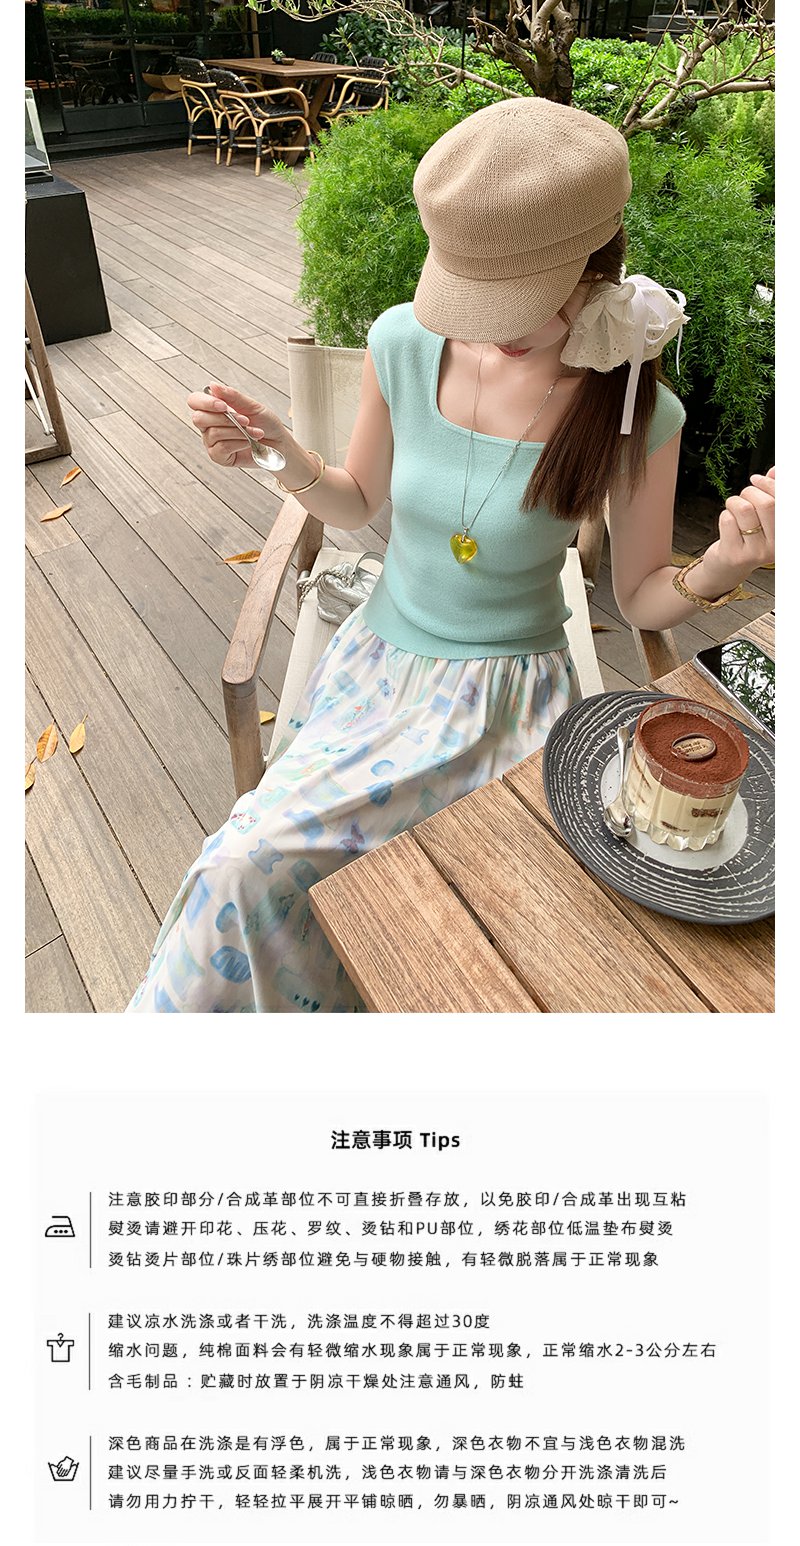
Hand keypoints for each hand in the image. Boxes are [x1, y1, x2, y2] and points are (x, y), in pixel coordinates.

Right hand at [187, 382, 287, 468]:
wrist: (278, 443)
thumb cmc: (264, 423)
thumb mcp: (251, 405)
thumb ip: (232, 396)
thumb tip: (213, 385)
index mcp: (213, 409)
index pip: (194, 401)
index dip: (205, 402)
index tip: (223, 405)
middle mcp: (209, 425)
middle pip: (199, 418)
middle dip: (224, 418)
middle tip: (245, 419)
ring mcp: (211, 442)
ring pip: (214, 433)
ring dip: (237, 431)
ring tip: (253, 431)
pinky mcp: (219, 457)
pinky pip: (222, 447)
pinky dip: (239, 442)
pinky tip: (248, 442)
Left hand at [701, 466, 774, 588]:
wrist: (728, 569)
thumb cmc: (748, 538)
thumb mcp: (764, 517)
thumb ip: (773, 493)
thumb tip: (776, 471)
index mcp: (786, 533)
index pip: (784, 501)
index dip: (769, 484)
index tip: (757, 479)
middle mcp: (775, 545)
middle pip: (766, 504)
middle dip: (750, 492)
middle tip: (743, 497)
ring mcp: (756, 552)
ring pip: (744, 509)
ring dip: (734, 502)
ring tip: (733, 509)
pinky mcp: (735, 555)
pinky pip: (727, 520)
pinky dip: (725, 515)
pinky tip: (728, 523)